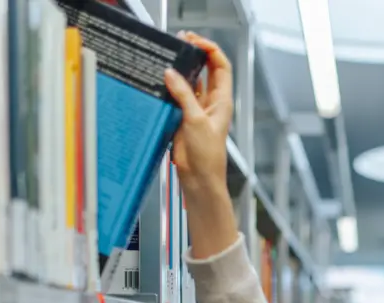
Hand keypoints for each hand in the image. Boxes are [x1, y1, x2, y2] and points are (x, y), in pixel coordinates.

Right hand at [164, 31, 233, 199]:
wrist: (199, 180)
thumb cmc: (208, 157)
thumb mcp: (195, 121)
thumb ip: (183, 96)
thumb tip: (171, 74)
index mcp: (222, 101)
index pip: (221, 67)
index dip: (211, 50)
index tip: (196, 41)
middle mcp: (211, 103)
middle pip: (206, 70)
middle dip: (195, 55)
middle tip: (179, 42)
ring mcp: (197, 109)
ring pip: (190, 82)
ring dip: (180, 70)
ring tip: (168, 57)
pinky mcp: (183, 118)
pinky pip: (176, 97)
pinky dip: (169, 87)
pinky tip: (160, 80)